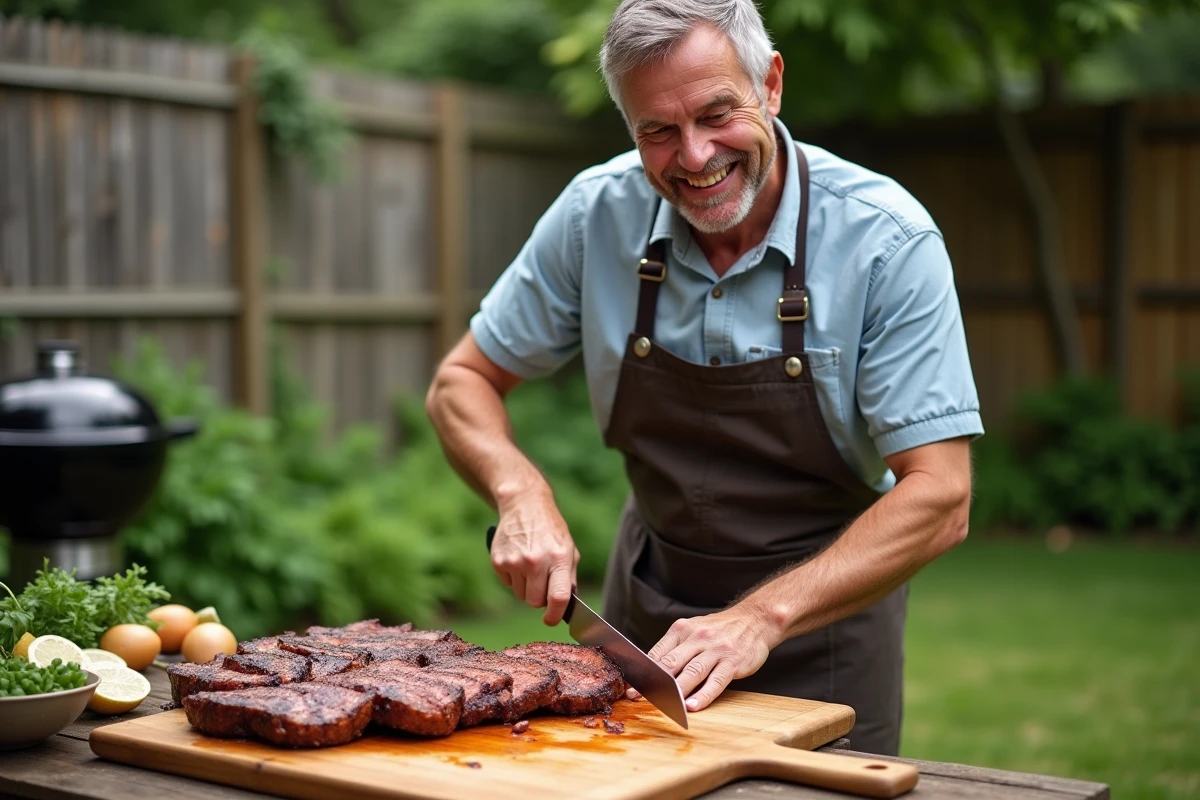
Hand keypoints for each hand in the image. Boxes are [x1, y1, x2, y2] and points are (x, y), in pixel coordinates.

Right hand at [491, 492, 579, 625]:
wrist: (524, 505)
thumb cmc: (550, 530)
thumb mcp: (568, 549)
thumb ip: (569, 578)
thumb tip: (566, 607)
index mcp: (559, 558)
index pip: (559, 597)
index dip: (555, 615)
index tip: (551, 620)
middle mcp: (536, 561)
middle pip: (535, 602)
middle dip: (539, 598)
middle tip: (542, 583)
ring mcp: (515, 561)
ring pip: (521, 595)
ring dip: (526, 588)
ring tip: (530, 566)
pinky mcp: (499, 561)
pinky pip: (508, 584)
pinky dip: (514, 578)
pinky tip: (518, 559)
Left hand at [638, 605, 776, 711]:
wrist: (754, 620)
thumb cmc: (719, 630)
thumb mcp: (693, 630)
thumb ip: (674, 648)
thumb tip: (651, 671)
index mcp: (682, 629)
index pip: (658, 653)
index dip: (643, 672)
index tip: (631, 687)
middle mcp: (697, 638)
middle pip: (671, 663)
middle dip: (653, 683)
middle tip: (637, 698)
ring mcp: (716, 649)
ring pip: (692, 673)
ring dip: (677, 692)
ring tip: (664, 706)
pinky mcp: (733, 661)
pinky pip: (716, 681)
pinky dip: (704, 695)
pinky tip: (693, 706)